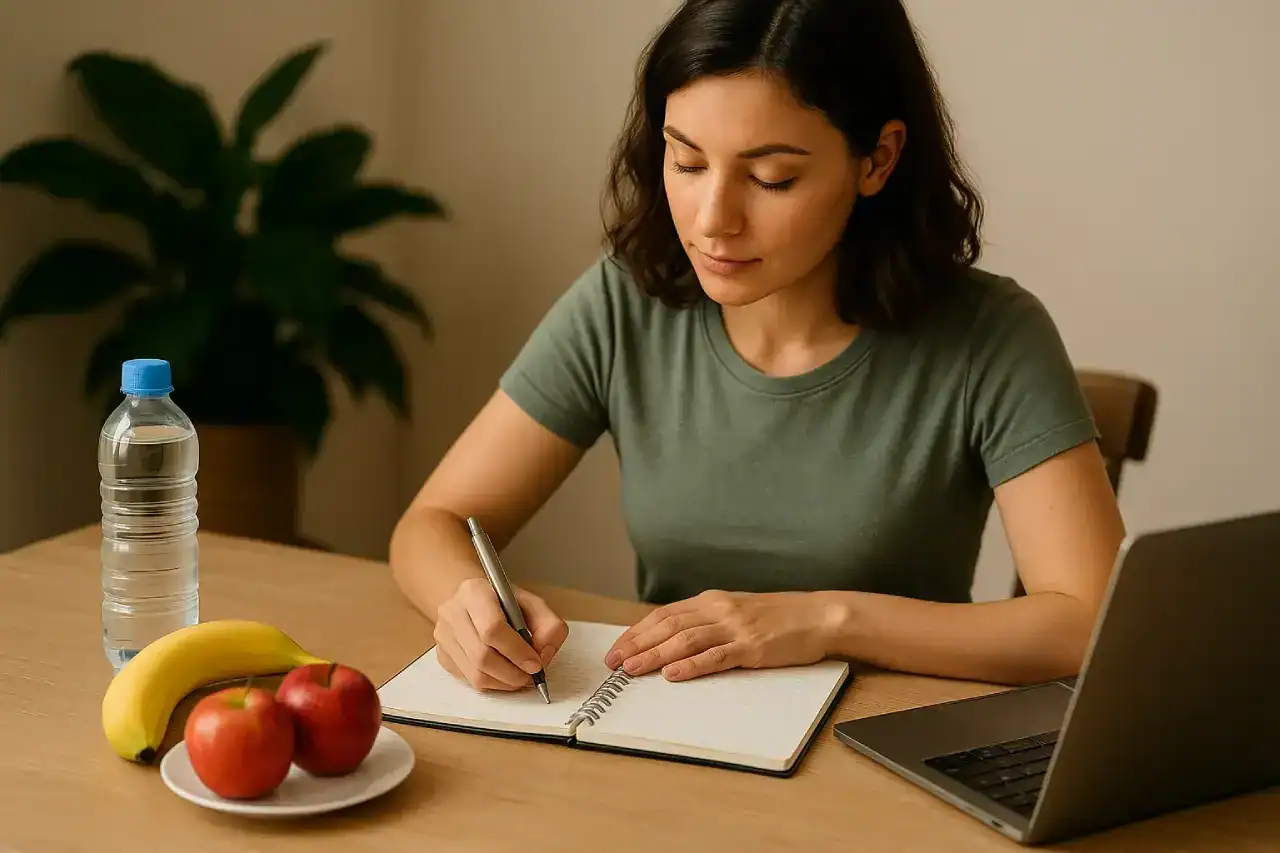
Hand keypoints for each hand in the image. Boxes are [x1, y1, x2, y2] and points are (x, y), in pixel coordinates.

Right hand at [434, 577, 568, 691]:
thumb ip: (548, 626)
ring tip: (520, 676)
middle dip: (512, 673)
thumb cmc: (503, 602)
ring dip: (504, 682)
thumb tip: (544, 655)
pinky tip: (503, 674)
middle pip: (482, 656)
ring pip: (475, 674)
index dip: (517, 651)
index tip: (535, 664)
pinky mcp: (442, 656)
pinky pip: (469, 681)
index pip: (492, 628)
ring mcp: (443, 636)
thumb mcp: (532, 604)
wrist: (470, 600)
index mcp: (474, 592)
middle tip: (530, 676)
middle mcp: (452, 613)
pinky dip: (492, 683)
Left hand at [603, 590, 845, 681]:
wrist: (818, 616)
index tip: (617, 647)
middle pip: (668, 626)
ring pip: (685, 641)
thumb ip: (708, 620)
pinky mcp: (752, 647)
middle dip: (636, 645)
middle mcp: (719, 610)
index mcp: (712, 601)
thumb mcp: (737, 610)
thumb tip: (673, 638)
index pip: (664, 615)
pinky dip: (690, 666)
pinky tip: (672, 674)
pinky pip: (715, 657)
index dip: (637, 631)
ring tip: (632, 670)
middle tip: (613, 662)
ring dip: (654, 655)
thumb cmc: (779, 617)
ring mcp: (735, 627)